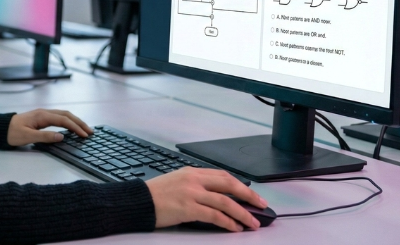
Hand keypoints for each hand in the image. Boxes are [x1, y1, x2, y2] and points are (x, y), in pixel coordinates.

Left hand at [6, 109, 92, 146]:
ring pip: (64, 115)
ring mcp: (43, 114)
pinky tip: (72, 127)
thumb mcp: (28, 137)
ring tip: (85, 129)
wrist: (1, 128)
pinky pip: (59, 117)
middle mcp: (44, 112)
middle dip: (80, 123)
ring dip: (75, 121)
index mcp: (42, 115)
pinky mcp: (41, 118)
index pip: (64, 120)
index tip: (85, 135)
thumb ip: (45, 137)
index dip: (76, 127)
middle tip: (90, 131)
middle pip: (67, 115)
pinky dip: (68, 121)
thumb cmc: (12, 133)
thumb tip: (62, 136)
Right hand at [145, 167, 267, 231]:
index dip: (241, 186)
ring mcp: (191, 193)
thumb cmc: (155, 195)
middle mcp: (193, 180)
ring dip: (242, 214)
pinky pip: (215, 216)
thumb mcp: (176, 182)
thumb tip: (218, 198)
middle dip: (249, 196)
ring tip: (252, 223)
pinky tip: (234, 228)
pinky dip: (228, 223)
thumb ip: (196, 185)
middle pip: (229, 185)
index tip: (252, 195)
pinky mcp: (188, 208)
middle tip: (261, 206)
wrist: (137, 202)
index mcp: (191, 172)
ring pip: (225, 202)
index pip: (223, 176)